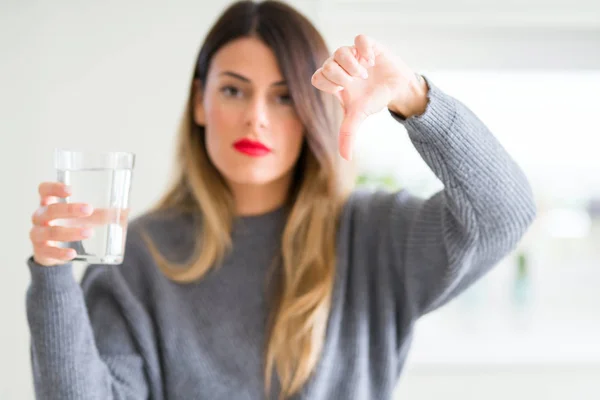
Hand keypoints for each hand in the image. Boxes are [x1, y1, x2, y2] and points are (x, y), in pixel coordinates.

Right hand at [29, 182, 94, 265]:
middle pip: (49, 210)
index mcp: (48, 203)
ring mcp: (38, 234)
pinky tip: (73, 253)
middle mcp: (40, 217)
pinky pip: (49, 251)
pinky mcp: (41, 251)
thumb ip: (101, 213)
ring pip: (51, 231)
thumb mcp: (83, 218)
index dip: (54, 188)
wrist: (53, 252)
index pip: (44, 190)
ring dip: (70, 232)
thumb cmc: (70, 226)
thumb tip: (126, 210)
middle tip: (89, 209)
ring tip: (89, 233)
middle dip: (69, 210)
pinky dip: (61, 253)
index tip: (70, 189)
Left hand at [311, 34, 428, 159]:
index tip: (342, 90)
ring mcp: (354, 54)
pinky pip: (360, 39)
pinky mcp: (368, 45)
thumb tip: (345, 158)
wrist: (397, 89)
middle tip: (356, 82)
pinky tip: (371, 61)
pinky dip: (364, 50)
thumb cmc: (373, 100)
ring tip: (364, 74)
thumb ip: (348, 134)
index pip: (317, 77)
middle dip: (341, 75)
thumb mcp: (358, 117)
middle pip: (327, 64)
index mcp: (334, 81)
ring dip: (352, 65)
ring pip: (340, 51)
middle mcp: (340, 66)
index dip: (327, 83)